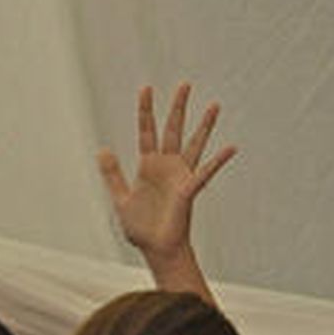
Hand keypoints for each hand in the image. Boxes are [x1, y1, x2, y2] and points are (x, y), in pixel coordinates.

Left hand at [97, 82, 235, 264]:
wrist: (156, 249)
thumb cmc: (141, 228)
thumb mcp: (121, 199)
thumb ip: (113, 174)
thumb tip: (102, 150)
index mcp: (148, 166)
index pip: (147, 131)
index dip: (146, 110)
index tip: (147, 88)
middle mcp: (167, 166)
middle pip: (173, 129)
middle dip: (178, 107)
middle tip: (185, 85)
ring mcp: (180, 176)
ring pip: (194, 144)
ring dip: (204, 125)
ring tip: (214, 105)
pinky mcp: (188, 189)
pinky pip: (205, 172)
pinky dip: (218, 160)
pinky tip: (231, 148)